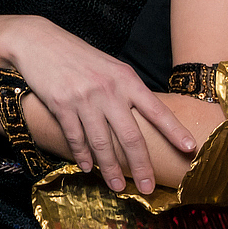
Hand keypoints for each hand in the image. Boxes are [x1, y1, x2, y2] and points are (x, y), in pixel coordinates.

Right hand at [0, 14, 194, 194]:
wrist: (38, 41)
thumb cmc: (77, 55)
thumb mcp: (109, 67)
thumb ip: (125, 90)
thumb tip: (142, 118)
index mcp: (126, 79)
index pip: (157, 110)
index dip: (174, 131)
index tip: (189, 149)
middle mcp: (108, 90)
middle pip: (131, 136)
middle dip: (141, 166)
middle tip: (148, 187)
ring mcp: (84, 99)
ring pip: (102, 143)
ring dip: (110, 168)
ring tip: (117, 186)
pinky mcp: (61, 105)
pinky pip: (76, 137)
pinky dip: (83, 155)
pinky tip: (88, 167)